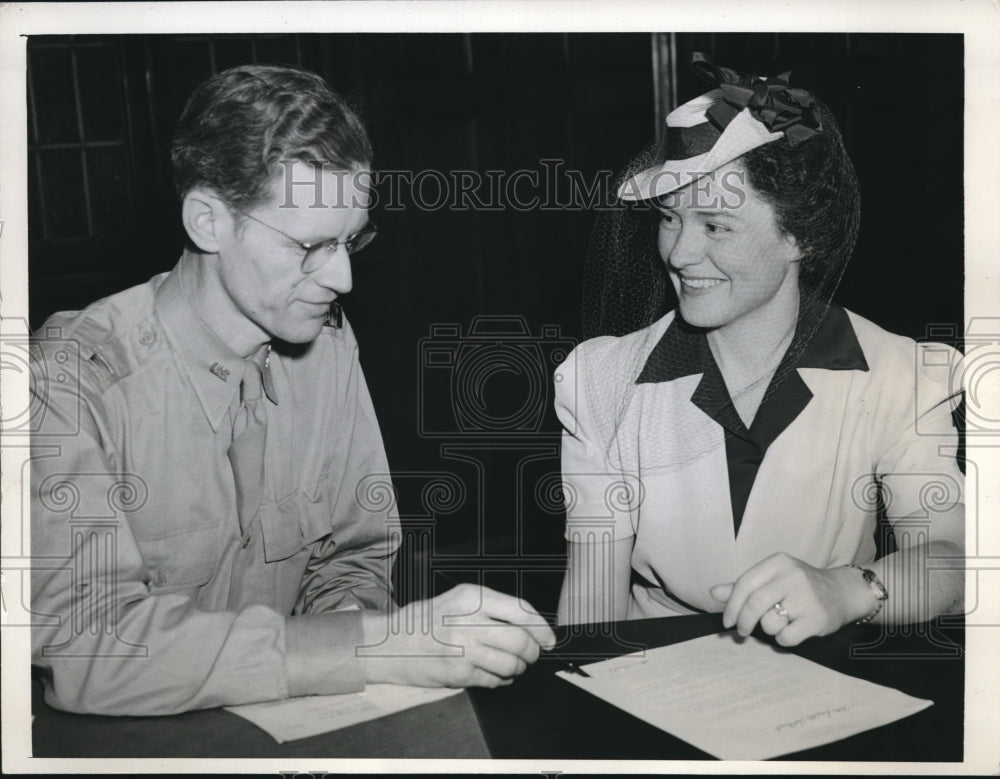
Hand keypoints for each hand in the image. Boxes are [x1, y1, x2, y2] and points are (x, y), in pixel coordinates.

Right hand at [359, 584, 555, 687]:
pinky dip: (502, 680)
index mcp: (471, 597)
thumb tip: (531, 625)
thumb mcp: (456, 600)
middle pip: (521, 639)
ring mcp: (463, 648)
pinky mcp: (458, 673)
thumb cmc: (426, 621)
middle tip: (532, 655)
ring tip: (513, 666)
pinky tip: (497, 675)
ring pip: (512, 663)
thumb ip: (490, 608)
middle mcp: (468, 620)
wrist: (388, 644)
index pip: (520, 610)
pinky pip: (495, 680)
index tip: (549, 638)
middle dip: (533, 651)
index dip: (541, 627)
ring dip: (519, 668)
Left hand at [709, 553, 866, 645]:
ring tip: (781, 622)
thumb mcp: (772, 578)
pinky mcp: (817, 619)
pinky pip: (786, 637)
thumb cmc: (799, 586)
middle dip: (742, 622)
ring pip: (769, 623)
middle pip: (754, 604)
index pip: (744, 584)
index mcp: (778, 562)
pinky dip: (784, 639)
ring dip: (768, 629)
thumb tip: (713, 593)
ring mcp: (806, 597)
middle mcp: (792, 576)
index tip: (727, 621)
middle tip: (741, 632)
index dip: (731, 605)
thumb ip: (744, 586)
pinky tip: (793, 630)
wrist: (843, 593)